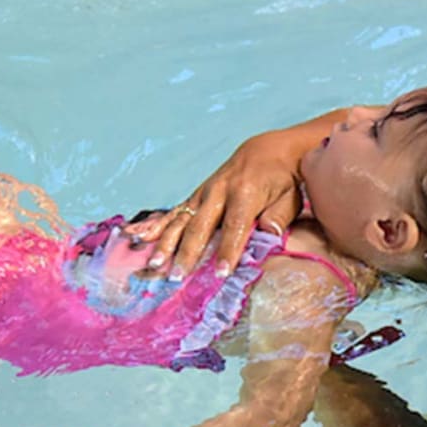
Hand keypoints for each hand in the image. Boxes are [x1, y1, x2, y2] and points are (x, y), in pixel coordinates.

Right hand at [130, 126, 311, 278]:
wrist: (269, 151)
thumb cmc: (283, 181)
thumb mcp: (290, 197)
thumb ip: (278, 217)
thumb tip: (268, 235)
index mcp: (246, 193)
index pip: (235, 227)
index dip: (227, 251)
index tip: (220, 273)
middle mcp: (220, 191)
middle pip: (200, 226)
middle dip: (188, 252)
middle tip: (177, 276)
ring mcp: (204, 192)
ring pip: (181, 219)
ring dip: (166, 243)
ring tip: (154, 263)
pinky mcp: (196, 195)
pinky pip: (173, 212)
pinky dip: (155, 225)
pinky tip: (137, 237)